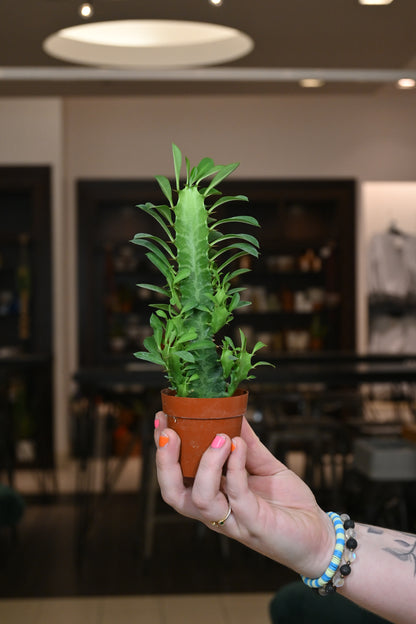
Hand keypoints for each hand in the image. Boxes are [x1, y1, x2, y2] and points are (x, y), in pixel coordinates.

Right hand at [155, 413, 334, 578]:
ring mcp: (232, 520)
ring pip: (200, 497)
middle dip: (165, 461)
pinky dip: (234, 467)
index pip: (175, 476)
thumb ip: (247, 443)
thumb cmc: (287, 503)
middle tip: (170, 432)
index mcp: (212, 494)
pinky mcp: (254, 524)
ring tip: (219, 436)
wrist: (317, 534)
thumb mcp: (265, 464)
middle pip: (173, 493)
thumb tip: (233, 411)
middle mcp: (215, 510)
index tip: (160, 419)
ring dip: (205, 463)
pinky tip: (238, 445)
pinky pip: (237, 495)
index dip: (163, 450)